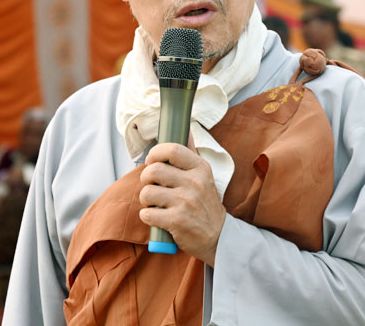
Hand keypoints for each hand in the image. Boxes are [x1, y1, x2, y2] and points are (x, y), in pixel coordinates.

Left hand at [139, 143, 225, 265]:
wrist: (218, 236)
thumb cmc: (205, 204)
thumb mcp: (204, 176)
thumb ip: (192, 154)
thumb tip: (186, 130)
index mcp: (200, 168)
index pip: (172, 149)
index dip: (155, 153)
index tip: (152, 160)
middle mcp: (194, 183)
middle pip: (153, 170)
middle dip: (146, 178)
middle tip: (152, 185)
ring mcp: (185, 202)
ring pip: (147, 192)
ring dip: (146, 200)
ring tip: (155, 203)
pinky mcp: (177, 221)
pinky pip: (147, 214)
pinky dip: (147, 216)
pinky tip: (157, 217)